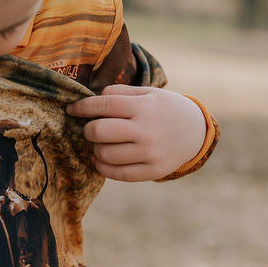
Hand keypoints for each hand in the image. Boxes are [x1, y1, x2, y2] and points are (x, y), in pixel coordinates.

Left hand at [66, 85, 205, 181]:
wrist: (196, 131)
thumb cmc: (163, 108)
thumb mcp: (147, 93)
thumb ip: (119, 93)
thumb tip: (89, 100)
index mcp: (144, 106)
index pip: (102, 105)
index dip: (81, 107)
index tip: (71, 109)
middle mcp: (146, 130)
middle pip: (99, 131)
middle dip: (88, 129)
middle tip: (92, 128)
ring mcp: (150, 153)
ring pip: (104, 154)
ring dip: (95, 148)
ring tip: (101, 143)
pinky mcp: (152, 171)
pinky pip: (116, 174)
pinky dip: (102, 166)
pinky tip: (101, 158)